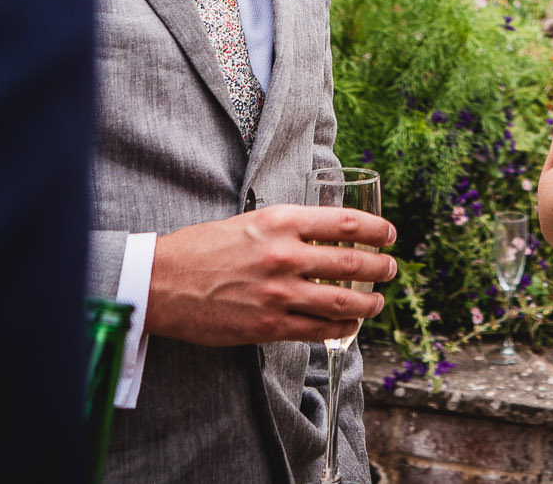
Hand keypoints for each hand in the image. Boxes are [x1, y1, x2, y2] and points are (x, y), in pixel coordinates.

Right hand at [146, 205, 397, 346]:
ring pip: (341, 303)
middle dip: (380, 268)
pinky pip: (317, 330)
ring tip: (376, 301)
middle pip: (352, 263)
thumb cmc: (203, 248)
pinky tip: (349, 325)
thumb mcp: (250, 222)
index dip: (376, 230)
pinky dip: (340, 329)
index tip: (389, 235)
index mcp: (282, 222)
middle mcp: (285, 255)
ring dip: (368, 303)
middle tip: (390, 269)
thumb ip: (288, 228)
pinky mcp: (268, 326)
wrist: (162, 282)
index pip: (346, 222)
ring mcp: (279, 294)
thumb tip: (325, 236)